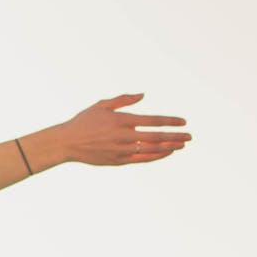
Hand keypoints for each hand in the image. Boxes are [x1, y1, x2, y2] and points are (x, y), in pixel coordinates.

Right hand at [42, 94, 190, 166]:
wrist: (66, 143)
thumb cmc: (84, 122)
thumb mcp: (102, 105)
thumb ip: (123, 100)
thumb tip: (142, 95)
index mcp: (122, 120)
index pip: (153, 121)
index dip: (170, 122)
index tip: (183, 122)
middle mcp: (124, 136)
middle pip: (157, 137)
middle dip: (176, 137)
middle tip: (189, 136)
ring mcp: (122, 150)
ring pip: (152, 150)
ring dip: (169, 147)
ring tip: (181, 145)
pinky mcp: (118, 161)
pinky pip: (142, 159)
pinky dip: (156, 156)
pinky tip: (165, 153)